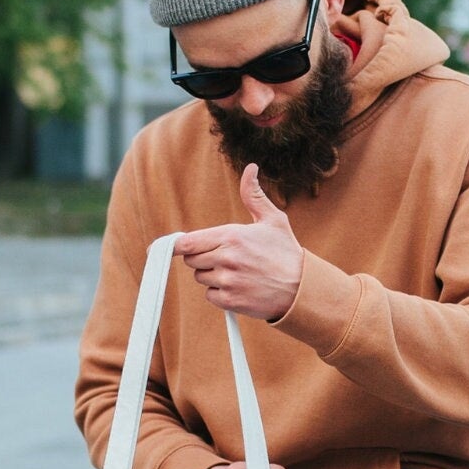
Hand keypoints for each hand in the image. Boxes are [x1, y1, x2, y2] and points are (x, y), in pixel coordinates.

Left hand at [174, 164, 303, 321]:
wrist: (302, 289)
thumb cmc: (286, 252)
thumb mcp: (273, 220)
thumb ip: (253, 195)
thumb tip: (250, 168)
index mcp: (232, 236)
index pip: (186, 242)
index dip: (175, 245)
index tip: (166, 247)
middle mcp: (227, 258)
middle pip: (191, 259)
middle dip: (202, 257)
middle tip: (224, 257)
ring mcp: (228, 281)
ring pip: (200, 277)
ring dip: (211, 275)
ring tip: (236, 272)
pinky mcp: (231, 301)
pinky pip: (210, 296)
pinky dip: (220, 293)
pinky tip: (239, 286)